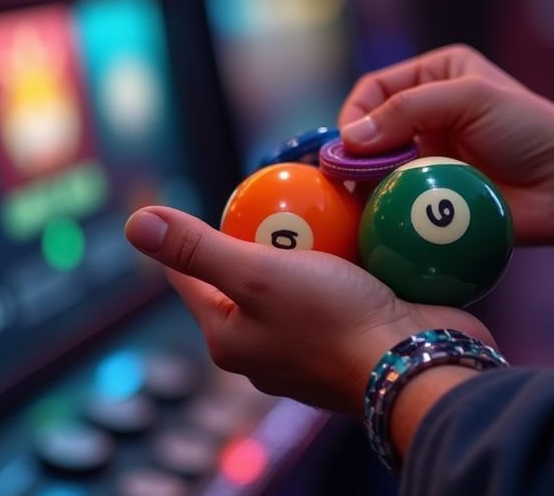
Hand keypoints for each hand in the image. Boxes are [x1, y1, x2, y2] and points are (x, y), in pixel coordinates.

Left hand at [125, 207, 495, 413]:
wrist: (418, 365)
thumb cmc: (333, 321)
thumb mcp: (255, 274)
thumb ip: (197, 249)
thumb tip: (135, 222)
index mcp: (229, 338)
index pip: (192, 276)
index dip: (196, 231)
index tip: (220, 193)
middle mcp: (266, 347)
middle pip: (249, 273)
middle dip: (263, 230)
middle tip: (279, 188)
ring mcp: (313, 344)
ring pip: (300, 276)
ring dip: (311, 240)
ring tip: (322, 199)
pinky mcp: (357, 334)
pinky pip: (342, 284)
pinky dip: (348, 256)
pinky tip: (361, 226)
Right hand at [340, 44, 553, 246]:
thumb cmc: (530, 131)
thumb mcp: (470, 99)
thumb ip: (408, 109)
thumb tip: (351, 137)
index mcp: (436, 76)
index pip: (375, 88)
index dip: (356, 113)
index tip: (350, 143)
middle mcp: (428, 113)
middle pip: (370, 128)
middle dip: (356, 150)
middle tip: (346, 175)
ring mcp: (429, 156)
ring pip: (377, 166)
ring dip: (366, 180)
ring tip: (359, 196)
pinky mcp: (434, 195)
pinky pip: (394, 198)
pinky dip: (381, 205)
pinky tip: (375, 213)